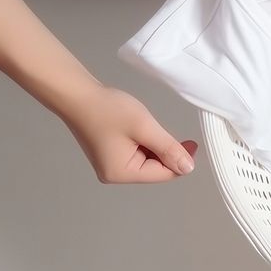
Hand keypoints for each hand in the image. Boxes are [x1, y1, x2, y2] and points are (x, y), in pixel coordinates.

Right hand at [62, 83, 197, 184]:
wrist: (77, 95)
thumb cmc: (109, 110)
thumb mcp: (145, 128)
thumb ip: (168, 149)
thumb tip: (188, 168)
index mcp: (122, 173)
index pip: (163, 174)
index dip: (181, 161)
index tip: (193, 143)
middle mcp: (114, 175)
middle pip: (155, 170)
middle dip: (167, 153)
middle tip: (174, 132)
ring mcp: (110, 166)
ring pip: (147, 161)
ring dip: (156, 147)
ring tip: (151, 127)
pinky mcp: (108, 155)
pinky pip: (136, 154)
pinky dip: (145, 144)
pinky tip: (143, 130)